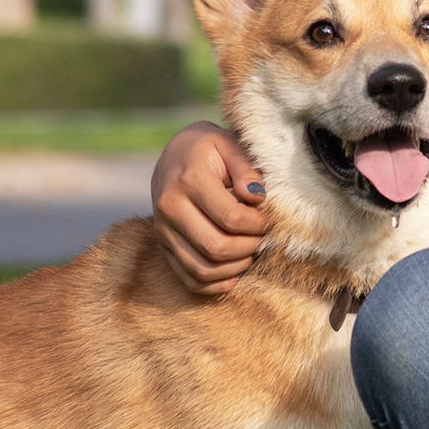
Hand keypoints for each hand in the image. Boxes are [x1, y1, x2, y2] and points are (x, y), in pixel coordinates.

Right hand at [151, 122, 267, 295]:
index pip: (231, 218)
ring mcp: (162, 230)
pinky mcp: (162, 246)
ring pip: (202, 268)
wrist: (174, 154)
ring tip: (250, 253)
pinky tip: (233, 273)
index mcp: (189, 181)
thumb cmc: (209, 149)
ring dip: (234, 268)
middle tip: (261, 238)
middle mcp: (170, 208)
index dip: (257, 225)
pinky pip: (188, 278)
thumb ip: (246, 167)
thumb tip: (257, 196)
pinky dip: (214, 284)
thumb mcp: (228, 144)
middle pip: (216, 247)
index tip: (267, 219)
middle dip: (249, 248)